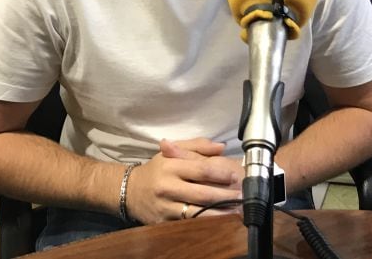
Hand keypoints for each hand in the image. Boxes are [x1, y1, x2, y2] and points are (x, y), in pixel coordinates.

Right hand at [124, 139, 241, 223]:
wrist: (129, 191)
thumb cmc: (156, 170)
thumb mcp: (171, 152)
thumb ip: (197, 146)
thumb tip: (221, 146)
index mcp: (171, 166)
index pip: (202, 169)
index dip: (221, 173)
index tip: (236, 176)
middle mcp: (168, 186)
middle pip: (202, 193)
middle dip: (225, 196)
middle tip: (242, 196)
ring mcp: (166, 207)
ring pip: (197, 212)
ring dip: (219, 213)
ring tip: (236, 212)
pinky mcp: (164, 223)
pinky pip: (188, 224)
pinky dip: (205, 223)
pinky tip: (219, 223)